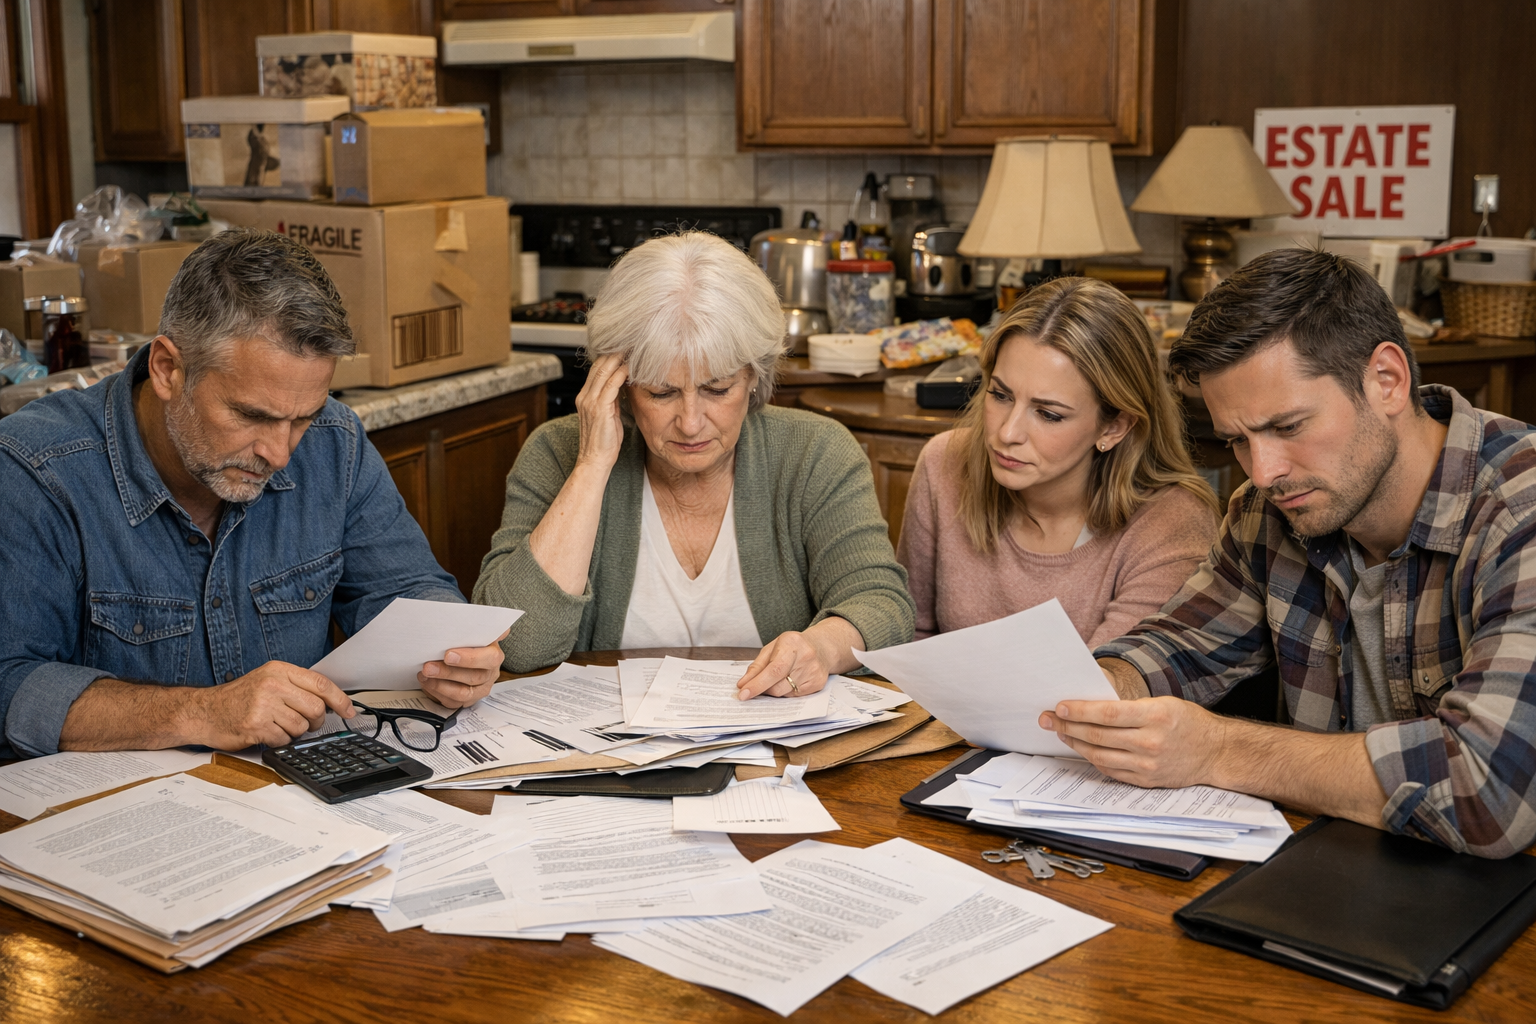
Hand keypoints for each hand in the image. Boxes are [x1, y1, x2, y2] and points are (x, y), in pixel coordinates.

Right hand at [184, 661, 354, 749]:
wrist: (204, 711)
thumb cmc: (238, 698)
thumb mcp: (267, 680)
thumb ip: (297, 687)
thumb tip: (332, 702)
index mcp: (278, 670)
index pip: (321, 684)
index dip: (340, 700)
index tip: (349, 712)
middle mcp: (272, 684)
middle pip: (315, 708)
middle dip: (315, 721)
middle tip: (305, 723)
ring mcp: (263, 705)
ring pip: (301, 727)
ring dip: (294, 732)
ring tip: (277, 726)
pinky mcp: (255, 725)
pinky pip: (284, 739)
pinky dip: (279, 741)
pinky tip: (266, 733)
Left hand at [418, 628, 508, 708]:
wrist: (464, 652)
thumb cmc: (469, 642)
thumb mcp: (477, 631)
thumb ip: (485, 628)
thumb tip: (503, 629)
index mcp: (494, 656)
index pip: (488, 659)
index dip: (469, 658)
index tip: (448, 655)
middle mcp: (489, 675)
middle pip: (473, 677)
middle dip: (448, 673)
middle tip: (428, 666)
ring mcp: (479, 689)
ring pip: (462, 693)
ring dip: (440, 685)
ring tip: (424, 675)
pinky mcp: (467, 700)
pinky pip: (453, 702)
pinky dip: (437, 693)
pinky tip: (427, 682)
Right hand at [574, 352, 627, 471]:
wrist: (594, 461)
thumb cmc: (603, 443)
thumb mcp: (608, 417)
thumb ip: (612, 401)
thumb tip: (622, 386)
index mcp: (585, 398)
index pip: (596, 370)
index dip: (609, 357)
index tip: (624, 349)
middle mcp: (584, 396)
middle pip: (599, 366)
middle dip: (615, 353)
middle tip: (631, 344)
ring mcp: (590, 401)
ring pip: (604, 371)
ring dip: (619, 359)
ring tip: (633, 350)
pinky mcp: (600, 408)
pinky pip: (612, 384)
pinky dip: (622, 373)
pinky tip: (631, 368)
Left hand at [735, 630, 833, 700]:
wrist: (821, 647)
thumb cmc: (793, 646)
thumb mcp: (772, 648)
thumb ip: (757, 665)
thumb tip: (743, 683)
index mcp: (792, 643)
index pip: (773, 669)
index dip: (757, 684)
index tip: (743, 693)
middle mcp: (806, 657)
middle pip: (778, 685)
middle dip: (762, 690)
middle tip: (754, 688)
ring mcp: (814, 672)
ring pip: (784, 693)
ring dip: (773, 690)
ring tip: (775, 679)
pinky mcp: (818, 684)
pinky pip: (793, 696)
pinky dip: (786, 691)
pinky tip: (789, 680)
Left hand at [1038, 696, 1227, 788]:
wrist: (1216, 752)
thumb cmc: (1188, 722)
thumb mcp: (1163, 703)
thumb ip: (1129, 706)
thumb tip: (1091, 704)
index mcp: (1156, 716)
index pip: (1107, 713)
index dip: (1079, 711)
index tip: (1060, 706)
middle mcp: (1150, 742)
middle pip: (1098, 735)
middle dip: (1067, 726)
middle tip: (1048, 719)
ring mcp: (1147, 765)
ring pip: (1099, 755)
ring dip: (1075, 743)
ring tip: (1061, 732)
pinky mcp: (1145, 780)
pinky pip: (1110, 770)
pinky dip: (1092, 759)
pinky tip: (1082, 748)